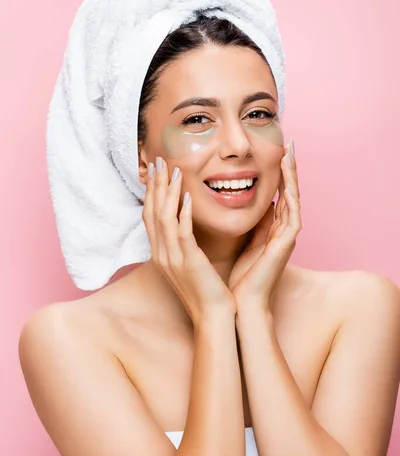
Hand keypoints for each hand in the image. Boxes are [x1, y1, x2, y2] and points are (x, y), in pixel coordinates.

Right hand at [142, 157, 236, 326]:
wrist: (213, 317)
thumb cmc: (205, 289)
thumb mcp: (188, 262)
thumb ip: (183, 242)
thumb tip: (186, 220)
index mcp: (160, 253)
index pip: (150, 216)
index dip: (152, 192)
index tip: (157, 171)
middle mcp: (161, 253)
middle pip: (152, 212)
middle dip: (156, 184)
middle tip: (160, 160)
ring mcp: (172, 258)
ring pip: (164, 218)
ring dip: (168, 192)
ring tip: (174, 170)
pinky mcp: (188, 262)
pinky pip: (182, 232)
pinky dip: (183, 212)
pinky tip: (187, 196)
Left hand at [227, 143, 301, 311]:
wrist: (243, 303)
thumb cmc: (242, 275)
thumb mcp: (245, 240)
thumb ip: (253, 222)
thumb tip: (252, 199)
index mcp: (273, 229)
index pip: (280, 194)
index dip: (280, 173)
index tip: (277, 151)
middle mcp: (284, 230)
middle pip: (290, 192)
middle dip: (290, 168)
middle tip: (289, 145)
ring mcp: (287, 237)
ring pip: (294, 199)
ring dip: (292, 177)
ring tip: (290, 155)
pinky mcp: (285, 245)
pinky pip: (292, 216)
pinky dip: (290, 198)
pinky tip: (287, 182)